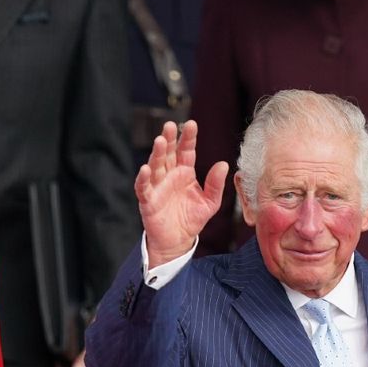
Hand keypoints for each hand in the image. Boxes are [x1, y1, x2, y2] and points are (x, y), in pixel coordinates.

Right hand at [136, 120, 227, 266]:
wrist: (178, 242)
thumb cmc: (192, 220)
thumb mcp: (210, 203)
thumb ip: (215, 184)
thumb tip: (223, 164)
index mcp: (185, 173)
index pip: (186, 151)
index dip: (188, 138)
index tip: (191, 124)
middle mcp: (170, 175)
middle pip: (168, 153)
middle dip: (169, 139)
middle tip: (170, 125)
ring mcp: (158, 186)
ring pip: (155, 165)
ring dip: (156, 153)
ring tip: (159, 141)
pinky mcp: (148, 200)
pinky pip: (144, 187)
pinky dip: (144, 178)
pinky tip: (145, 169)